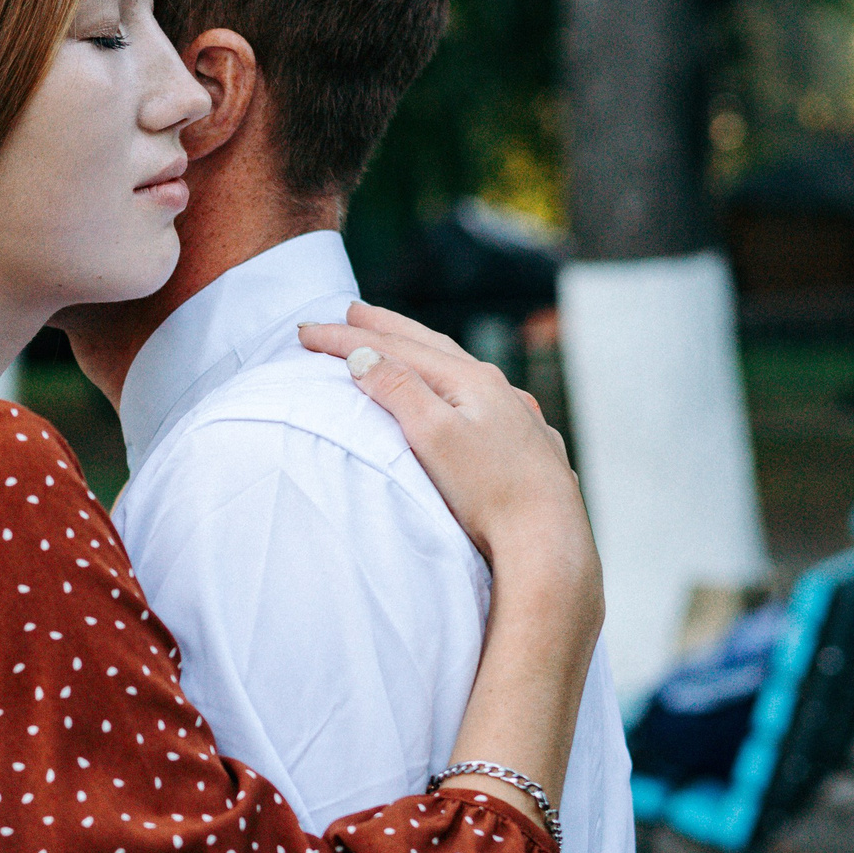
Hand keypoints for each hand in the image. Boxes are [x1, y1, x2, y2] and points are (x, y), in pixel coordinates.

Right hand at [298, 302, 600, 605]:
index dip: (347, 339)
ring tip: (400, 346)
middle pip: (432, 347)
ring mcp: (517, 418)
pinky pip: (483, 402)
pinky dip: (454, 388)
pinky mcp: (527, 449)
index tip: (305, 331)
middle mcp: (498, 390)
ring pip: (462, 372)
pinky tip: (462, 398)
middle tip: (351, 312)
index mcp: (471, 380)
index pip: (396, 349)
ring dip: (424, 354)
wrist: (549, 540)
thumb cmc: (490, 493)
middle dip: (387, 329)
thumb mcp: (433, 436)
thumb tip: (365, 356)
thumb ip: (397, 390)